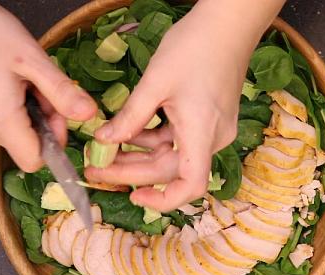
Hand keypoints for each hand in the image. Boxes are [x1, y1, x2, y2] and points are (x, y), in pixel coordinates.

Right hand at [0, 0, 96, 171]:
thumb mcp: (32, 59)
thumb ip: (62, 92)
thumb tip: (89, 115)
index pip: (32, 161)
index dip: (54, 144)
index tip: (59, 113)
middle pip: (24, 144)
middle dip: (43, 121)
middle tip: (43, 86)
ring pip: (12, 131)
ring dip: (28, 112)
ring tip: (24, 77)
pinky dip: (11, 105)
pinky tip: (9, 77)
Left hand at [85, 0, 281, 211]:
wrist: (229, 22)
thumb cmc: (195, 47)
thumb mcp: (155, 83)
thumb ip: (130, 116)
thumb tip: (104, 140)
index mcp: (202, 133)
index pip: (190, 185)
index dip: (163, 201)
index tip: (133, 197)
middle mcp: (213, 138)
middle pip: (171, 169)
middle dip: (132, 171)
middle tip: (96, 169)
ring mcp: (214, 129)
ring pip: (172, 154)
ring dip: (140, 154)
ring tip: (105, 151)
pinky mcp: (210, 119)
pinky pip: (179, 138)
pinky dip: (153, 138)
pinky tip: (128, 132)